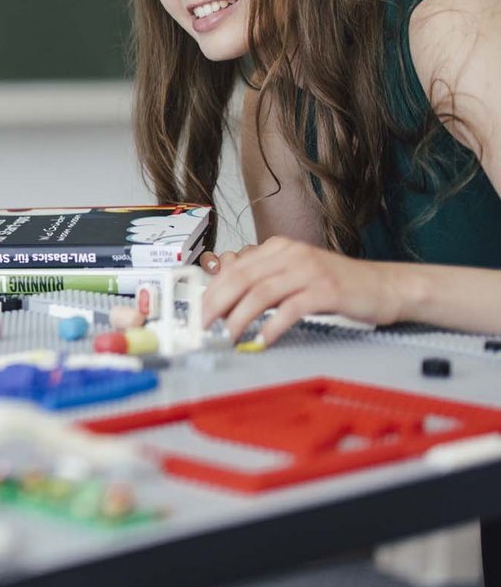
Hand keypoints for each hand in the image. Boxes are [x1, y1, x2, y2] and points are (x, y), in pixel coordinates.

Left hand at [202, 236, 404, 344]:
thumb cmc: (337, 285)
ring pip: (261, 293)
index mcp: (279, 247)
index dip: (213, 290)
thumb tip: (225, 295)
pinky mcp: (326, 290)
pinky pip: (291, 308)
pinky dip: (273, 325)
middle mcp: (292, 254)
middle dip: (218, 303)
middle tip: (206, 325)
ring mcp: (309, 270)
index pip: (234, 268)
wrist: (385, 287)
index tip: (201, 311)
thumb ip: (264, 279)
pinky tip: (263, 338)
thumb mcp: (295, 275)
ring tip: (230, 335)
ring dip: (240, 317)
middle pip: (242, 278)